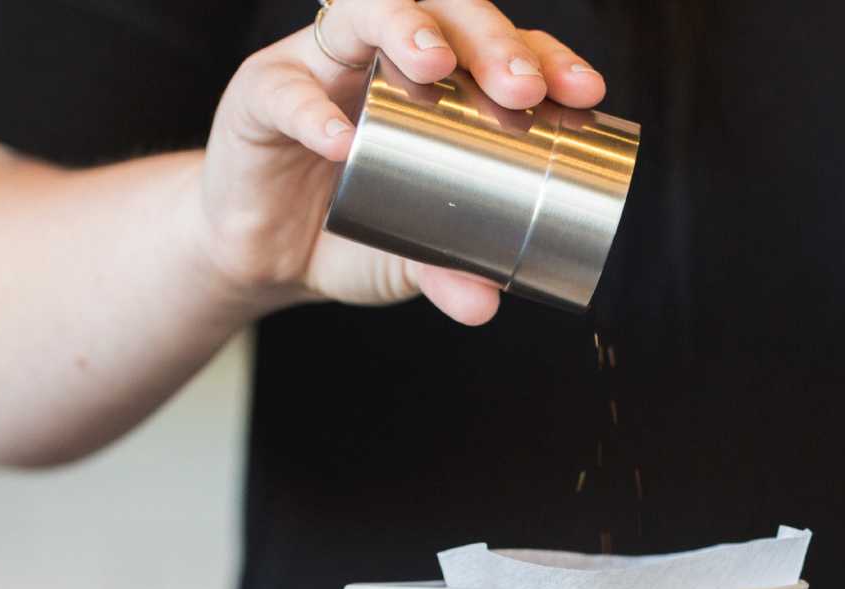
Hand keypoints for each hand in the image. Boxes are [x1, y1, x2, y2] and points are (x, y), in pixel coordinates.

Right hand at [193, 0, 605, 323]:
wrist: (261, 258)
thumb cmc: (348, 230)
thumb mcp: (410, 257)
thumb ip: (448, 273)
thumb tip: (487, 304)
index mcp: (434, 82)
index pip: (497, 46)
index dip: (544, 56)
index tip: (585, 94)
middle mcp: (380, 55)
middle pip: (441, 10)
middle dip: (488, 39)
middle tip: (523, 87)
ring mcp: (318, 64)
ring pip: (362, 13)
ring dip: (405, 29)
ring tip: (438, 66)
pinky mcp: (259, 94)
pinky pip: (285, 91)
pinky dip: (313, 113)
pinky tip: (341, 140)